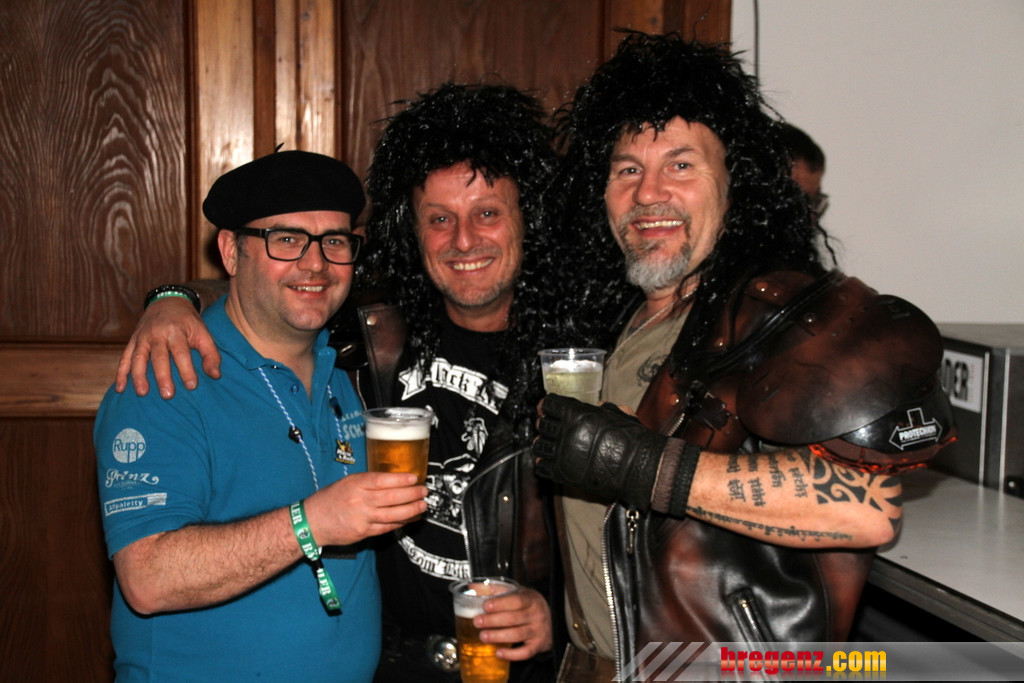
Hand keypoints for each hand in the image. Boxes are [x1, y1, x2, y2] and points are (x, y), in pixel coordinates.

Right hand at [115, 296, 220, 398]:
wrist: (168, 301)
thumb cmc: (188, 323)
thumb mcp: (203, 333)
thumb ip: (210, 354)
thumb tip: (215, 375)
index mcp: (176, 331)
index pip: (181, 352)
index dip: (186, 369)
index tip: (192, 386)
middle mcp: (157, 334)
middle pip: (159, 356)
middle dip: (162, 376)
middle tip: (167, 395)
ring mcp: (142, 337)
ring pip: (138, 357)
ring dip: (138, 376)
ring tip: (142, 393)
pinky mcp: (132, 341)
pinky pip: (124, 357)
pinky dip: (121, 373)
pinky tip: (120, 388)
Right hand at [303, 472, 426, 546]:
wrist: (311, 522)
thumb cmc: (330, 499)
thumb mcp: (347, 483)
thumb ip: (367, 482)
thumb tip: (393, 481)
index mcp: (355, 484)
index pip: (381, 480)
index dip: (400, 479)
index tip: (414, 477)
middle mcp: (359, 501)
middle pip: (391, 497)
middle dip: (411, 494)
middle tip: (424, 491)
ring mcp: (362, 518)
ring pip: (392, 514)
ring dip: (411, 510)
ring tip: (422, 505)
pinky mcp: (363, 532)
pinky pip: (386, 527)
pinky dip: (399, 523)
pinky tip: (409, 518)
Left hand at [475, 587, 551, 659]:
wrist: (551, 619)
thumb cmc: (528, 605)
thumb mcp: (517, 592)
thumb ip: (496, 589)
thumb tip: (473, 586)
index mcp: (530, 599)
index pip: (516, 600)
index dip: (500, 604)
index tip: (485, 606)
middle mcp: (536, 615)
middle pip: (513, 618)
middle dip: (493, 621)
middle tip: (477, 622)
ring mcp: (538, 631)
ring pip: (517, 635)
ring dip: (498, 636)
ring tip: (483, 636)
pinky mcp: (537, 645)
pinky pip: (525, 652)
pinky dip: (511, 654)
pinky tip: (498, 652)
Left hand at [533, 394, 666, 509]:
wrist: (639, 467)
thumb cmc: (632, 439)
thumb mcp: (618, 414)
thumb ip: (602, 409)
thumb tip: (597, 407)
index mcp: (576, 414)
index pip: (549, 405)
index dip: (548, 406)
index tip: (548, 409)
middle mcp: (565, 432)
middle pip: (542, 425)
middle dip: (545, 425)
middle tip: (551, 427)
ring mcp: (562, 454)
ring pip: (538, 446)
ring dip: (543, 444)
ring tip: (550, 445)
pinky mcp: (563, 474)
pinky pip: (541, 468)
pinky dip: (543, 464)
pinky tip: (550, 462)